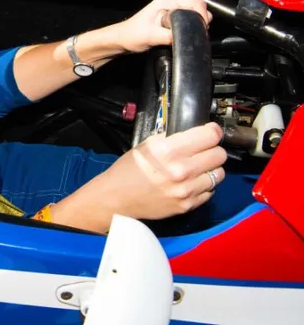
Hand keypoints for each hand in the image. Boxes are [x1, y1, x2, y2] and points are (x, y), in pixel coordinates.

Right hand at [50, 123, 225, 231]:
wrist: (116, 198)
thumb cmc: (128, 170)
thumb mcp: (146, 145)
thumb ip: (172, 139)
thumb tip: (195, 135)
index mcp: (169, 150)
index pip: (210, 136)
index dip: (212, 131)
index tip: (210, 132)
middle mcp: (181, 170)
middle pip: (220, 155)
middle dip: (213, 150)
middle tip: (203, 151)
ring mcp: (186, 190)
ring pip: (219, 174)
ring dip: (210, 169)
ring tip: (197, 169)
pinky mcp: (187, 205)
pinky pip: (210, 191)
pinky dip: (203, 186)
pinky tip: (191, 183)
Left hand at [115, 0, 212, 52]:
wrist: (121, 40)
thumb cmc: (131, 35)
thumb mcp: (152, 36)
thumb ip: (171, 35)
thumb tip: (188, 36)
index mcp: (166, 0)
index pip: (196, 3)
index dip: (203, 16)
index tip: (202, 29)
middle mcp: (170, 1)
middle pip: (197, 7)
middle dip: (201, 20)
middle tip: (197, 34)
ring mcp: (170, 8)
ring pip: (193, 13)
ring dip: (195, 24)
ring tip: (189, 35)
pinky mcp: (170, 16)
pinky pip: (187, 19)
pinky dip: (190, 26)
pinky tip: (184, 34)